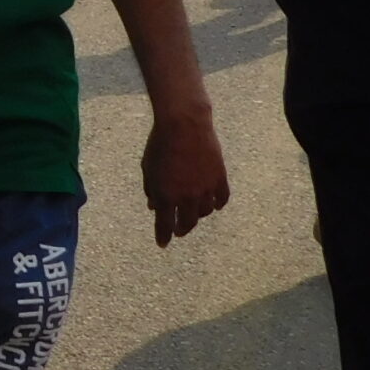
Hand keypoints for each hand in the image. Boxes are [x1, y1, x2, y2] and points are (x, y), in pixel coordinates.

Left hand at [144, 110, 229, 247]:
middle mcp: (188, 196)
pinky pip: (221, 199)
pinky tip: (213, 205)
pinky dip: (217, 205)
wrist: (184, 124)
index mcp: (167, 195)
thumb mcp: (148, 168)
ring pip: (205, 212)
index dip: (163, 236)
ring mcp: (206, 188)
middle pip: (187, 222)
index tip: (162, 244)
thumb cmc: (160, 144)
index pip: (165, 224)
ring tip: (193, 215)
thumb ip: (152, 190)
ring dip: (198, 216)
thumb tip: (154, 206)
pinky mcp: (220, 178)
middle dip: (181, 229)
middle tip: (178, 232)